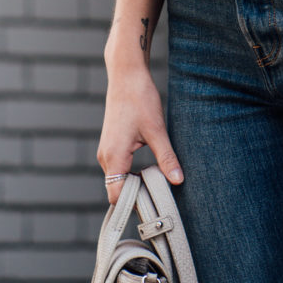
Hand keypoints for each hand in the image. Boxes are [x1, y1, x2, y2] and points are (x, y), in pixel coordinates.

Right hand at [97, 60, 183, 205]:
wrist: (127, 74)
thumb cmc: (139, 99)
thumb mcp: (157, 130)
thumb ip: (166, 158)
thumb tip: (177, 180)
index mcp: (113, 157)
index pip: (117, 197)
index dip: (134, 205)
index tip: (154, 207)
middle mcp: (105, 157)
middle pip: (117, 190)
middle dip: (137, 196)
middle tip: (160, 198)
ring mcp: (106, 150)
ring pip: (118, 179)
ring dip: (135, 184)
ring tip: (157, 184)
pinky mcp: (111, 144)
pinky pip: (119, 168)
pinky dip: (132, 173)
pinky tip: (149, 170)